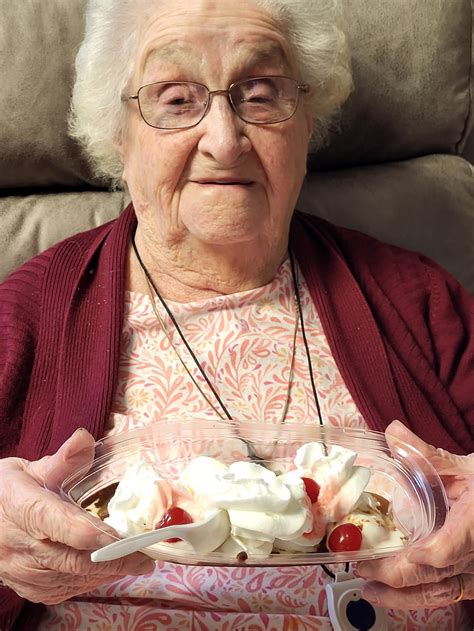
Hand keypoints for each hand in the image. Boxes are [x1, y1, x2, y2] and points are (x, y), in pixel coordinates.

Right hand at [0, 429, 154, 604]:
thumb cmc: (6, 493)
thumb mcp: (28, 469)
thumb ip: (62, 459)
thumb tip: (85, 438)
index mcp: (22, 507)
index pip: (58, 523)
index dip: (93, 532)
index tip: (123, 534)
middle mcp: (19, 544)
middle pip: (72, 558)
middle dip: (114, 559)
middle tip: (147, 555)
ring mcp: (20, 570)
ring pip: (70, 578)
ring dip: (106, 573)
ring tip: (137, 562)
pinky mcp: (26, 587)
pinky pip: (62, 590)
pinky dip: (88, 582)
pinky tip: (108, 570)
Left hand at [355, 420, 473, 609]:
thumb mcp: (466, 468)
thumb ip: (426, 454)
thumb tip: (393, 432)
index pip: (448, 548)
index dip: (426, 554)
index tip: (401, 554)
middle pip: (433, 574)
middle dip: (393, 574)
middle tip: (360, 565)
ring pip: (439, 592)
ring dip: (402, 595)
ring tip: (370, 590)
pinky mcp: (472, 580)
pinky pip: (446, 594)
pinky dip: (418, 595)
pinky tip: (394, 593)